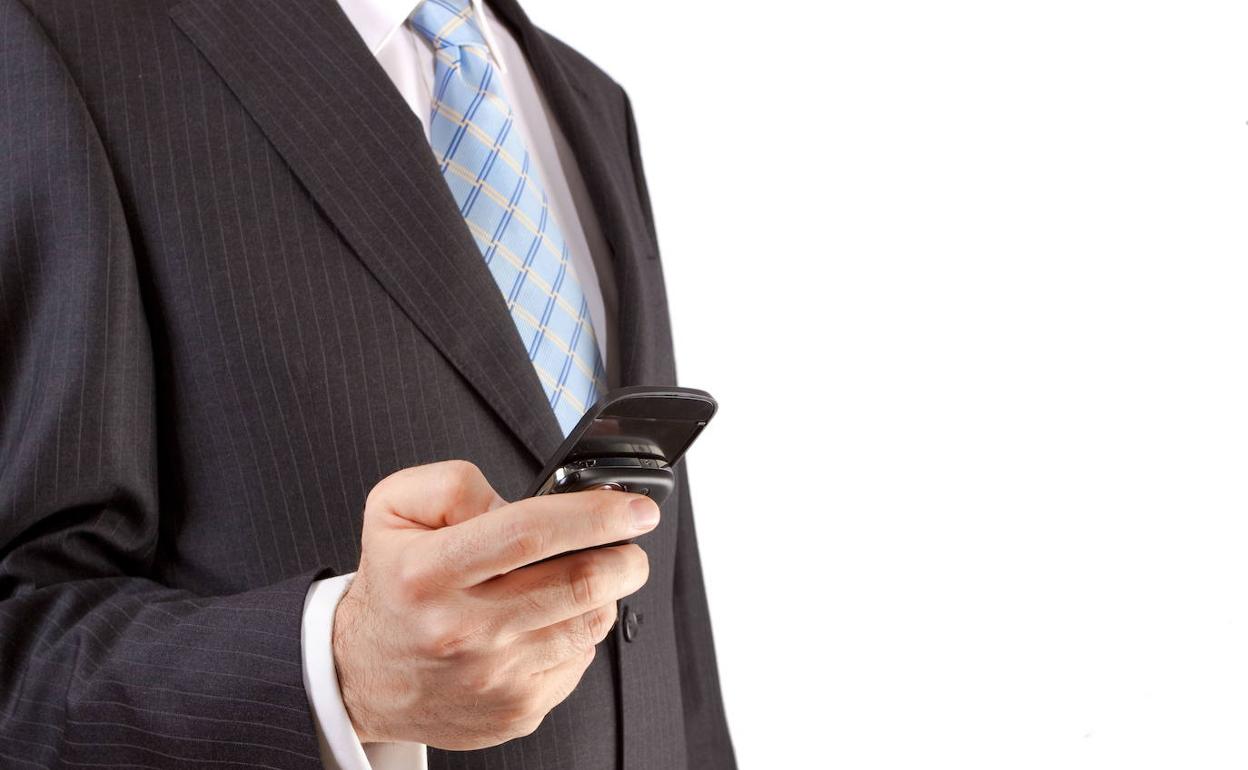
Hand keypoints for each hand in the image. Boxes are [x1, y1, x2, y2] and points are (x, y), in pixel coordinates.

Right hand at [333, 460, 658, 748]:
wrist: (362, 676)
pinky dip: (579, 632)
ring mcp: (494, 677)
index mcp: (429, 572)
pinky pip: (578, 661)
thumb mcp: (393, 510)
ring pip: (589, 623)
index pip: (529, 533)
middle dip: (625, 557)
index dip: (595, 515)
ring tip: (586, 576)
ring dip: (606, 593)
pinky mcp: (517, 709)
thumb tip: (519, 499)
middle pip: (578, 585)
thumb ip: (452, 485)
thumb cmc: (392, 587)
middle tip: (630, 542)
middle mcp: (463, 629)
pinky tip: (553, 618)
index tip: (634, 508)